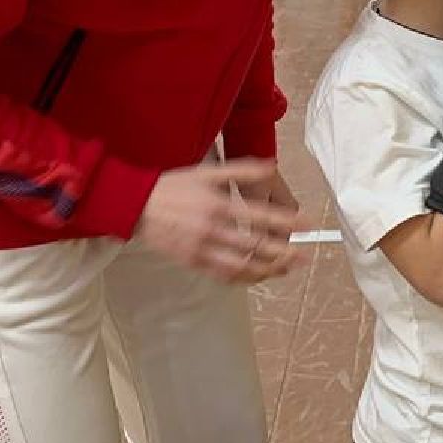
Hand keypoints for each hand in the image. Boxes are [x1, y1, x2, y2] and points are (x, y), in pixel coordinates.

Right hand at [134, 159, 308, 283]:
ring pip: (240, 266)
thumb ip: (241, 170)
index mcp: (217, 204)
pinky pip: (222, 275)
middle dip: (283, 251)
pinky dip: (243, 277)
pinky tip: (258, 275)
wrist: (135, 207)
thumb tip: (271, 165)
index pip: (260, 215)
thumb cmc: (173, 187)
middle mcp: (211, 228)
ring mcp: (200, 248)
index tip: (307, 224)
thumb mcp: (207, 172)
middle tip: (304, 254)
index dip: (286, 222)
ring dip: (267, 269)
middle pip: (254, 246)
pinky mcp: (191, 262)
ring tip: (286, 268)